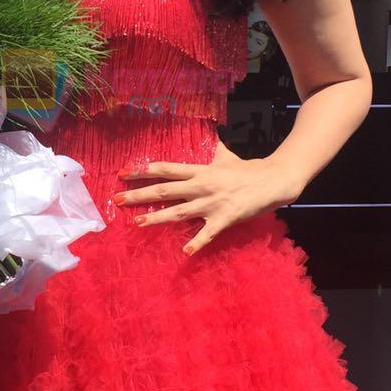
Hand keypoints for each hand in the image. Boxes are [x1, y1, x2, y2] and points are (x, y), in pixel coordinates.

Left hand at [112, 140, 298, 256]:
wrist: (273, 180)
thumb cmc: (248, 169)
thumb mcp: (226, 156)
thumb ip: (214, 150)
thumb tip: (211, 137)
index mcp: (200, 170)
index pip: (166, 169)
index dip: (143, 170)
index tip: (122, 173)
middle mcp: (201, 185)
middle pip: (165, 190)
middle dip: (139, 195)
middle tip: (117, 199)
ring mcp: (212, 203)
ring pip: (179, 211)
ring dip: (157, 217)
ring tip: (138, 222)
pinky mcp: (225, 218)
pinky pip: (208, 233)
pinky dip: (197, 242)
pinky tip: (185, 252)